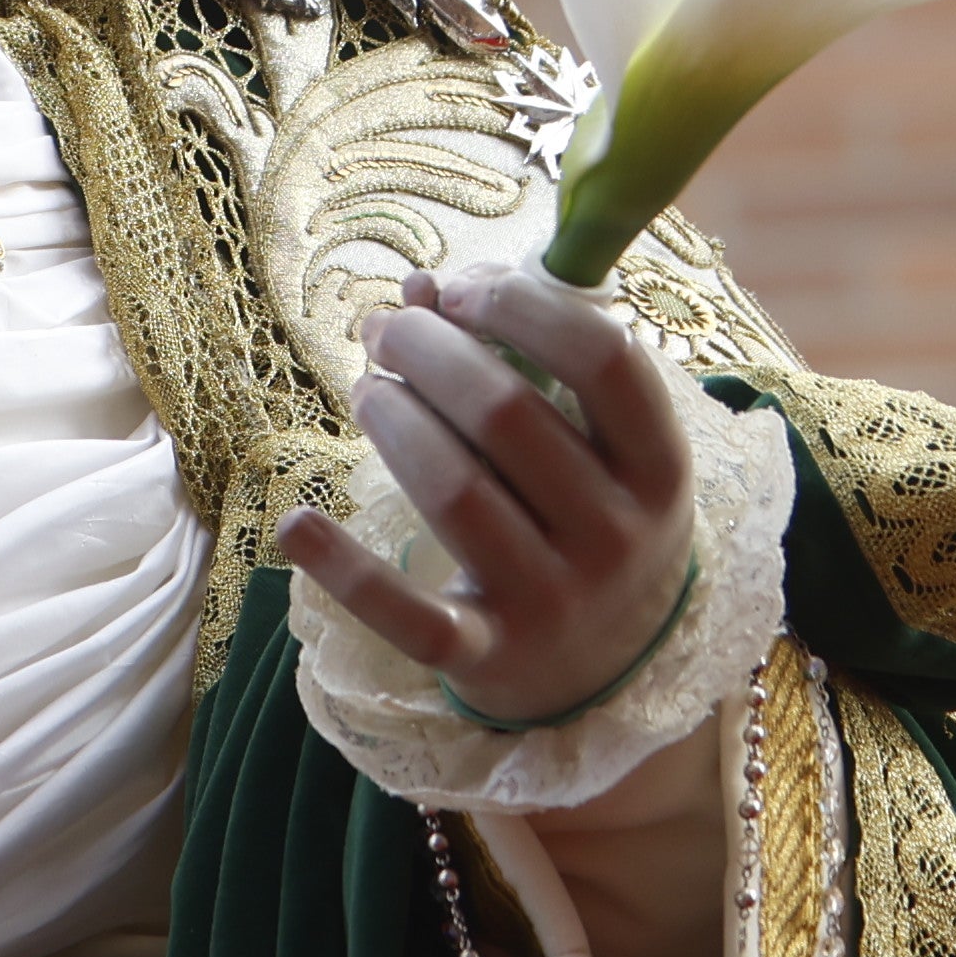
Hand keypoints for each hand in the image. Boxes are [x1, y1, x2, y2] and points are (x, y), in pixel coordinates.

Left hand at [270, 258, 700, 728]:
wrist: (607, 667)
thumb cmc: (587, 516)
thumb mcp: (589, 444)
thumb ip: (519, 356)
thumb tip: (420, 289)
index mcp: (660, 468)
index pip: (605, 359)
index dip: (522, 308)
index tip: (459, 291)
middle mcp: (617, 537)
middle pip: (507, 415)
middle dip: (428, 352)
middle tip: (385, 332)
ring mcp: (555, 602)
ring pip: (455, 491)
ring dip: (394, 420)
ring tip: (367, 390)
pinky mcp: (488, 655)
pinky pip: (409, 613)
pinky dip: (346, 571)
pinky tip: (296, 523)